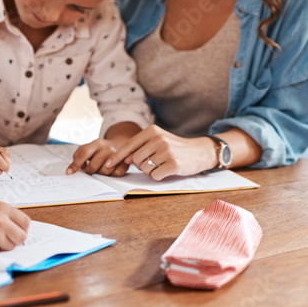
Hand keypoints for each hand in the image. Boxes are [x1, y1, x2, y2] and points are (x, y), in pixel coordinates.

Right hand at [0, 202, 29, 251]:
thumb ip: (4, 216)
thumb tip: (20, 230)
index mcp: (2, 207)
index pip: (25, 221)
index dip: (21, 229)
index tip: (16, 232)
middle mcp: (1, 218)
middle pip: (22, 236)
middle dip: (16, 240)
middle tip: (5, 239)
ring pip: (12, 245)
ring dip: (3, 245)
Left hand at [67, 138, 128, 176]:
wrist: (121, 145)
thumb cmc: (101, 149)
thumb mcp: (90, 147)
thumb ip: (80, 154)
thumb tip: (80, 166)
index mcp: (97, 143)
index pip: (84, 153)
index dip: (75, 164)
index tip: (69, 172)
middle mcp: (107, 148)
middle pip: (93, 166)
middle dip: (89, 171)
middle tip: (90, 170)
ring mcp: (117, 155)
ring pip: (104, 171)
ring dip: (101, 173)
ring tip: (102, 167)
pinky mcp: (125, 163)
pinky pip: (116, 174)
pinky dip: (112, 174)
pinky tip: (111, 169)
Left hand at [103, 125, 217, 179]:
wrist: (199, 151)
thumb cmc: (175, 147)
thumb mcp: (157, 141)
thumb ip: (141, 147)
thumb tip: (125, 158)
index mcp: (152, 131)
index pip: (129, 145)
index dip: (117, 156)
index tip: (108, 164)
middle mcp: (158, 138)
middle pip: (136, 160)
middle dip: (142, 165)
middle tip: (155, 162)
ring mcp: (166, 151)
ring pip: (145, 169)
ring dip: (151, 171)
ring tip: (162, 164)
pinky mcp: (174, 163)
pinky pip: (155, 176)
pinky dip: (159, 176)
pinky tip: (168, 170)